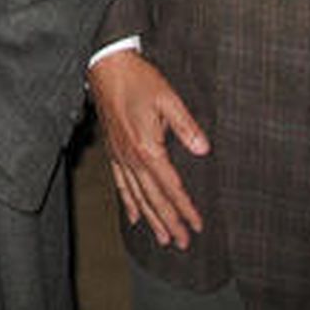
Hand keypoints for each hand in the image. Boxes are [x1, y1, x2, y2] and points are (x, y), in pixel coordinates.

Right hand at [87, 50, 209, 247]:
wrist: (106, 66)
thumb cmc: (138, 79)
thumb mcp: (168, 99)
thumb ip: (186, 126)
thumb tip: (203, 150)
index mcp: (147, 148)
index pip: (170, 186)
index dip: (185, 208)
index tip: (196, 226)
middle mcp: (131, 157)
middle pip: (152, 198)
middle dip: (168, 222)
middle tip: (181, 243)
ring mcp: (119, 155)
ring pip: (135, 195)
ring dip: (150, 218)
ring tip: (161, 238)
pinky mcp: (113, 149)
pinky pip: (120, 183)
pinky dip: (127, 202)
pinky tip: (133, 215)